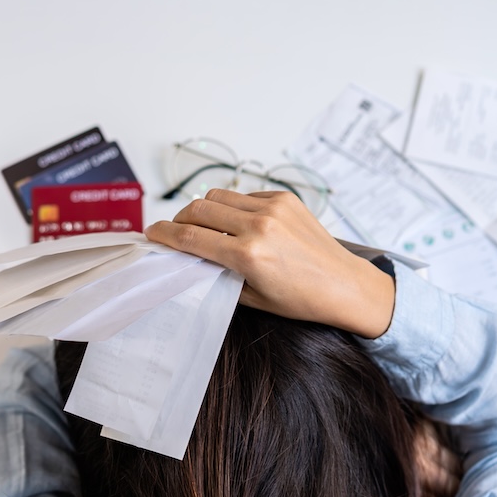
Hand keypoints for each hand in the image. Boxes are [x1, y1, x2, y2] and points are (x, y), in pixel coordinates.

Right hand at [145, 189, 394, 338]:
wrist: (344, 285)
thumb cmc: (299, 300)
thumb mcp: (252, 297)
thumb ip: (218, 273)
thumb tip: (192, 257)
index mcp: (248, 255)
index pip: (191, 237)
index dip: (164, 234)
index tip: (152, 234)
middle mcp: (259, 226)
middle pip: (198, 209)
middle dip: (180, 219)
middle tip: (175, 231)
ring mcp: (273, 208)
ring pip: (218, 196)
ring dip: (204, 210)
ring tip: (205, 227)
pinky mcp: (284, 198)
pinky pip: (244, 196)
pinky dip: (232, 207)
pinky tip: (237, 224)